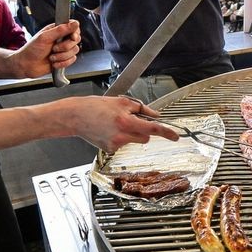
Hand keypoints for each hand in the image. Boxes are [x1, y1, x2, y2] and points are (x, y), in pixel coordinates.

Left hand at [11, 21, 80, 77]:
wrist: (26, 65)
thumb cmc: (31, 50)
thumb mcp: (45, 37)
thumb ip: (61, 30)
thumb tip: (75, 23)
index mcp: (57, 30)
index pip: (74, 27)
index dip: (75, 32)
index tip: (71, 37)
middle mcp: (62, 39)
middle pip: (76, 40)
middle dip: (65, 47)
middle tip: (54, 48)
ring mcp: (63, 50)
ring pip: (74, 51)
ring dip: (62, 56)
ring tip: (51, 57)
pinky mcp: (64, 59)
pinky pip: (72, 61)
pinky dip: (62, 63)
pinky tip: (53, 63)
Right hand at [53, 96, 178, 152]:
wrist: (76, 116)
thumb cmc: (96, 106)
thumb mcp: (122, 102)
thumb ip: (141, 109)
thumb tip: (155, 115)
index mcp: (126, 121)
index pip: (153, 129)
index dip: (166, 132)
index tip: (175, 136)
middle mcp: (122, 135)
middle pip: (145, 138)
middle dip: (143, 130)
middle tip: (130, 120)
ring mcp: (115, 145)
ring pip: (134, 141)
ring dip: (130, 133)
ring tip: (115, 123)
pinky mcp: (109, 149)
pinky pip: (123, 144)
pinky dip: (120, 138)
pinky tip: (109, 130)